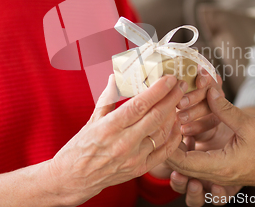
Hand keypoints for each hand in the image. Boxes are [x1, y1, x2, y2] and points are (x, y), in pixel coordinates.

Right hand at [45, 74, 186, 205]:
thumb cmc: (80, 148)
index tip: (169, 79)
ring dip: (174, 115)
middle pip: (156, 117)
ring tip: (178, 102)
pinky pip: (164, 152)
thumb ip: (107, 98)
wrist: (74, 178)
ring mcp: (134, 158)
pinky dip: (174, 137)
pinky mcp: (140, 169)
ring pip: (162, 133)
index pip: (140, 105)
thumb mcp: (92, 119)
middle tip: (180, 85)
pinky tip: (176, 125)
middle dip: (172, 98)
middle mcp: (123, 143)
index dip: (158, 90)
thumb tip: (115, 77)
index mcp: (109, 127)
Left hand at [171, 67, 238, 205]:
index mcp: (220, 166)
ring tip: (171, 128)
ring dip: (176, 149)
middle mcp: (214, 175)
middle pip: (178, 166)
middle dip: (168, 145)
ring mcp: (215, 176)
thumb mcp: (248, 124)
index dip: (169, 143)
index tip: (164, 124)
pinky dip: (186, 152)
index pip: (182, 161)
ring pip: (185, 167)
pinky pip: (195, 166)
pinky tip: (184, 135)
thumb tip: (210, 90)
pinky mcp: (217, 172)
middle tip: (163, 124)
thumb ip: (225, 109)